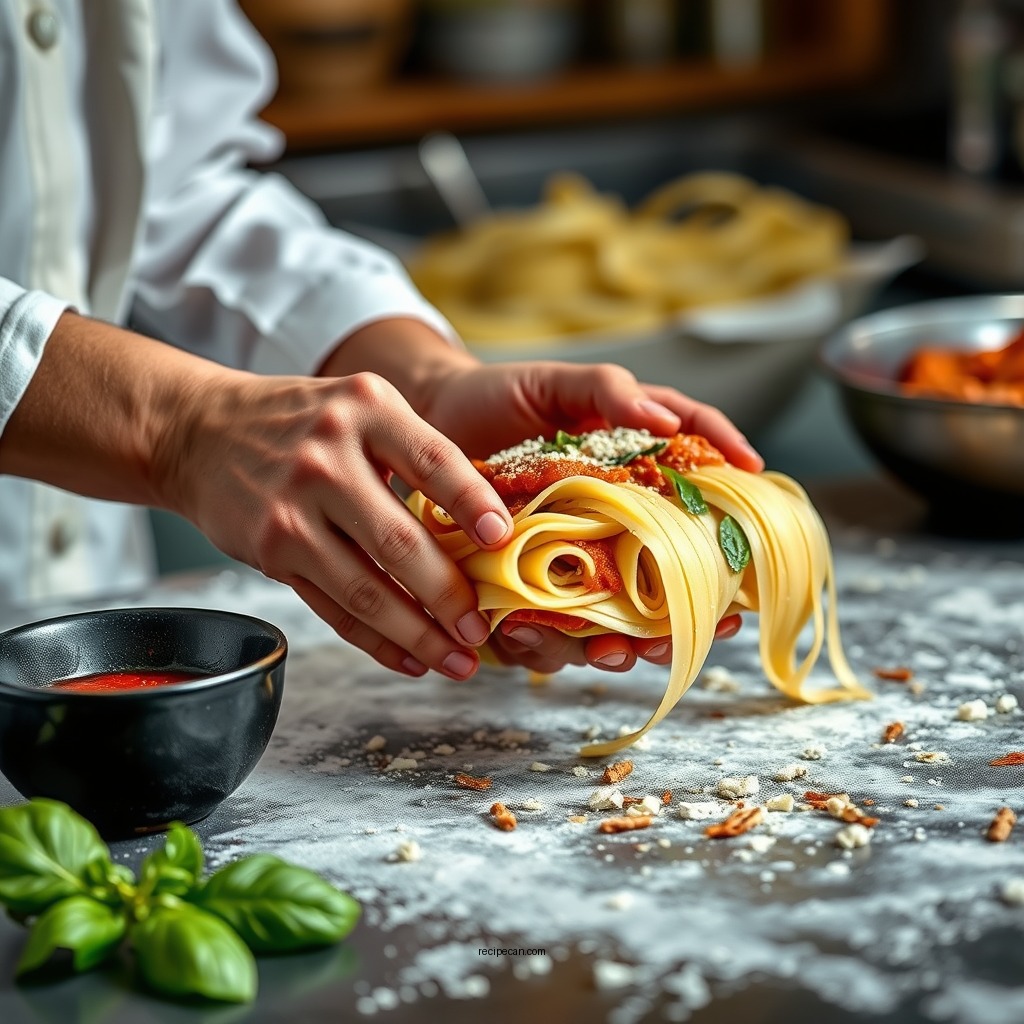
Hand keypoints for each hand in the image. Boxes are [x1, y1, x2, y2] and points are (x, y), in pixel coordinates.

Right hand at [159, 370, 515, 680]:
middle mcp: (326, 459)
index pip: (433, 461)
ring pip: (366, 590)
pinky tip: (409, 659)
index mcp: (365, 410)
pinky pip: (333, 609)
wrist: (200, 431)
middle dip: (449, 596)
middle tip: (483, 628)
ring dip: (418, 636)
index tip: (503, 541)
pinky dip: (376, 642)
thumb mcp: (362, 406)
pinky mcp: (270, 552)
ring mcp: (292, 510)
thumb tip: (488, 526)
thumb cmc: (301, 422)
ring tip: (458, 660)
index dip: (473, 504)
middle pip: (399, 543)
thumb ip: (417, 451)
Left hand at [415, 356, 758, 671]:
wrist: (432, 411)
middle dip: (674, 626)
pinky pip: (537, 625)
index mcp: (637, 484)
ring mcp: (566, 562)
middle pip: (659, 590)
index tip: (746, 593)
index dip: (725, 557)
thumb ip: (610, 392)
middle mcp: (609, 530)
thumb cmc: (504, 394)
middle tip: (671, 639)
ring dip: (613, 646)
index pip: (697, 522)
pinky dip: (536, 638)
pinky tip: (523, 630)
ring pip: (604, 621)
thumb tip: (666, 420)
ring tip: (607, 650)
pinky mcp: (518, 581)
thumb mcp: (561, 383)